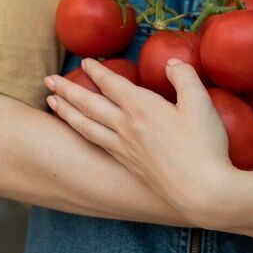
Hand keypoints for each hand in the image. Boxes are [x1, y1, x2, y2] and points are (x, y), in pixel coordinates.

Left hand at [44, 58, 236, 223]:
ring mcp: (124, 148)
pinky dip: (83, 133)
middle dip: (68, 89)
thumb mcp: (200, 102)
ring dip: (67, 112)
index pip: (112, 84)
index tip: (85, 62)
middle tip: (49, 80)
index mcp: (141, 107)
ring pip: (87, 125)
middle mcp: (126, 126)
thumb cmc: (203, 145)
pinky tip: (82, 132)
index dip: (97, 71)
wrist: (201, 191)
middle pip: (89, 104)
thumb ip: (184, 76)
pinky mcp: (129, 165)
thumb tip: (172, 63)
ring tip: (52, 102)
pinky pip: (97, 144)